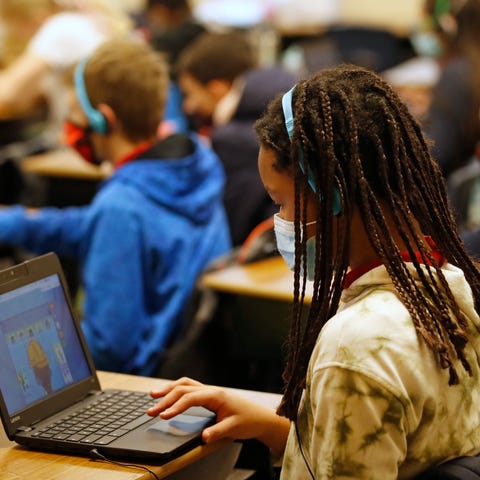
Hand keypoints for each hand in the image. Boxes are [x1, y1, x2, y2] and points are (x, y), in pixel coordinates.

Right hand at [147, 377, 289, 453]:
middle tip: (150, 410)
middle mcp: (211, 389)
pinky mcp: (208, 395)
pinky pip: (188, 388)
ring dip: (168, 389)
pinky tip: (168, 395)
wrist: (260, 416)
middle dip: (166, 398)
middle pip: (183, 389)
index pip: (191, 398)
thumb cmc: (248, 420)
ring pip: (185, 384)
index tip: (163, 416)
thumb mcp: (234, 429)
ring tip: (152, 396)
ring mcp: (209, 391)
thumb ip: (217, 432)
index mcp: (216, 395)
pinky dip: (175, 390)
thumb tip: (203, 438)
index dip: (176, 406)